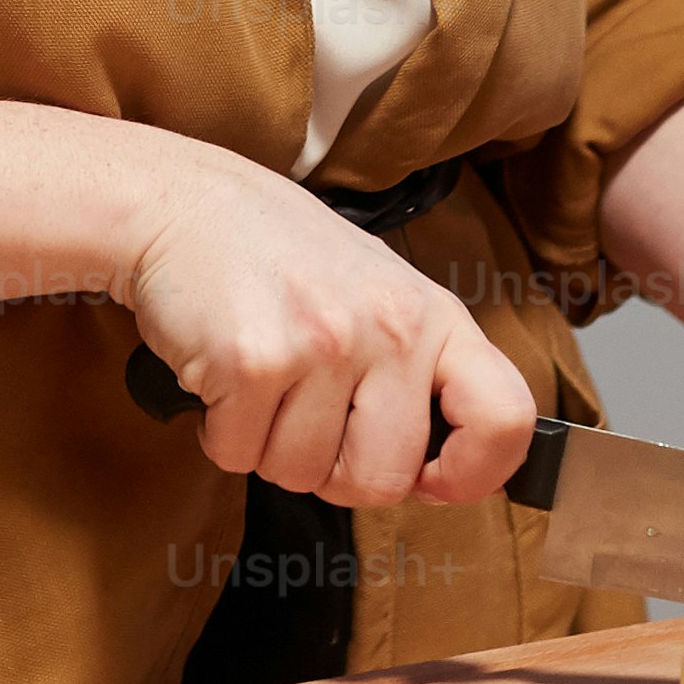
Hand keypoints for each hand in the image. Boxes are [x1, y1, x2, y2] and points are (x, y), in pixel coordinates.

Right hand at [119, 144, 538, 511]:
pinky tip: (222, 377)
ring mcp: (322, 344)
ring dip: (268, 448)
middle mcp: (389, 328)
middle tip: (305, 420)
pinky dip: (220, 432)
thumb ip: (414, 372)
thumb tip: (434, 475)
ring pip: (301, 476)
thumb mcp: (378, 293)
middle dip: (333, 473)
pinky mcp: (251, 360)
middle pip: (384, 481)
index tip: (431, 480)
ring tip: (260, 382)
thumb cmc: (279, 255)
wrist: (180, 202)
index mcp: (432, 316)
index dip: (474, 473)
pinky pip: (238, 455)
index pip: (503, 418)